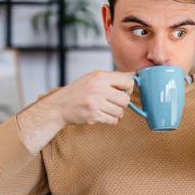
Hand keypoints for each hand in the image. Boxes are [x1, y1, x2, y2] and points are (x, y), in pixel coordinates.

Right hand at [16, 70, 133, 153]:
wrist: (59, 106)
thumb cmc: (79, 91)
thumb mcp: (94, 78)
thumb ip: (114, 77)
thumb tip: (135, 74)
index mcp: (100, 76)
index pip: (128, 81)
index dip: (128, 88)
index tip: (122, 91)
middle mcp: (98, 88)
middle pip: (125, 99)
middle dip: (122, 103)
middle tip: (113, 102)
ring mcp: (95, 102)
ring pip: (120, 112)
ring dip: (116, 113)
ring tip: (105, 109)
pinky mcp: (93, 115)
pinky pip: (113, 120)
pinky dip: (110, 120)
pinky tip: (102, 115)